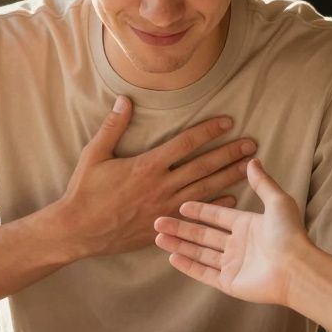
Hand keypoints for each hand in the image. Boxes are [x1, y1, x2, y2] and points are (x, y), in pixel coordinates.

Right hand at [51, 96, 256, 258]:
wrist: (79, 231)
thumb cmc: (85, 192)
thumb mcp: (94, 154)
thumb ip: (113, 127)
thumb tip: (125, 100)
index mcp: (147, 165)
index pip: (185, 143)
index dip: (208, 130)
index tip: (228, 122)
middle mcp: (161, 186)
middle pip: (203, 166)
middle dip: (229, 153)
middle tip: (252, 145)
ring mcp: (165, 208)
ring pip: (205, 189)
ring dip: (229, 177)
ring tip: (250, 168)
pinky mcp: (163, 225)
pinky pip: (196, 214)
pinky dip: (215, 206)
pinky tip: (232, 199)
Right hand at [154, 158, 312, 305]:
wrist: (296, 268)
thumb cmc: (288, 234)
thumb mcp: (277, 201)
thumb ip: (262, 183)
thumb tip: (253, 160)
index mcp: (247, 225)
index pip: (217, 216)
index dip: (199, 210)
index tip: (180, 205)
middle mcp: (238, 245)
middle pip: (203, 235)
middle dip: (180, 228)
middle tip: (157, 221)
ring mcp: (233, 265)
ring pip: (199, 253)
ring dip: (179, 245)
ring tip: (157, 237)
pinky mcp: (230, 283)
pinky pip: (204, 273)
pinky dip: (188, 266)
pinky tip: (172, 257)